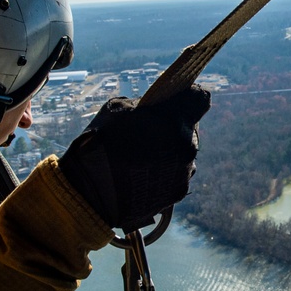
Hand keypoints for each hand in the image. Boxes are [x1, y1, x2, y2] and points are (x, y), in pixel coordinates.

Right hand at [59, 86, 210, 231]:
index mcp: (176, 120)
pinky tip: (141, 176)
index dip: (189, 97)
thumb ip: (147, 105)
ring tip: (140, 160)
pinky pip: (176, 175)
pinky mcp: (178, 193)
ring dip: (169, 153)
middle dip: (171, 129)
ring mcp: (185, 172)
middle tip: (147, 134)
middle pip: (187, 129)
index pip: (199, 99)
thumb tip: (156, 107)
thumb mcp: (119, 108)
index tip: (179, 100)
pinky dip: (164, 174)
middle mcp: (188, 146)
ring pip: (183, 154)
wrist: (91, 193)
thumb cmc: (101, 144)